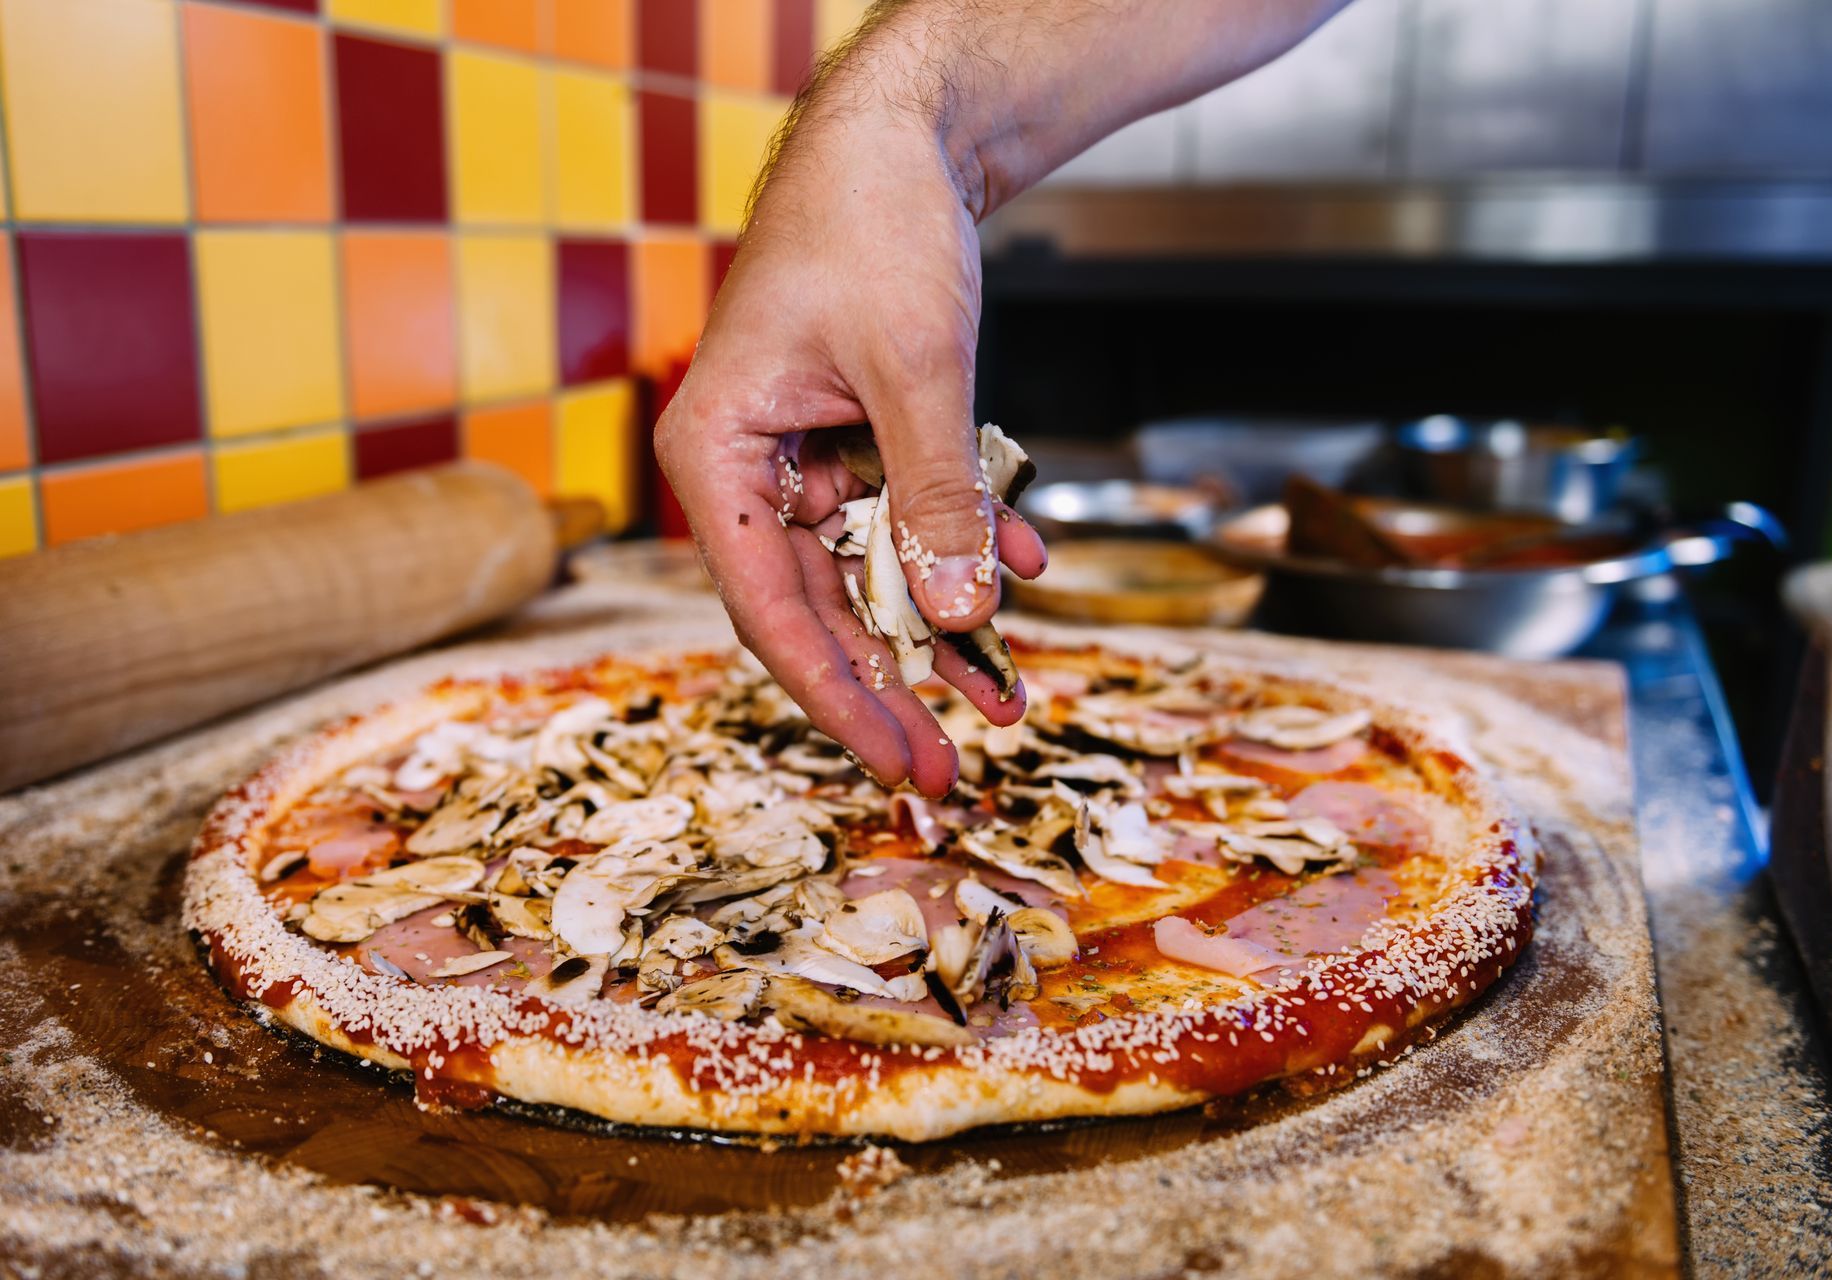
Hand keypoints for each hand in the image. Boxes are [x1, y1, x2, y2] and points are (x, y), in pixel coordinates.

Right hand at [654, 110, 1045, 796]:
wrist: (902, 134)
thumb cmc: (873, 225)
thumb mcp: (915, 372)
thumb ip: (937, 499)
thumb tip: (962, 621)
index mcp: (715, 454)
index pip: (772, 610)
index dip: (840, 696)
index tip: (900, 762)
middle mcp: (746, 465)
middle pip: (818, 607)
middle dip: (893, 683)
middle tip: (949, 765)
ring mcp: (800, 452)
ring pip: (870, 569)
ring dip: (942, 624)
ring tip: (1003, 696)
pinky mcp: (852, 434)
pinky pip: (906, 512)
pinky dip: (964, 539)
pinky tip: (1023, 572)